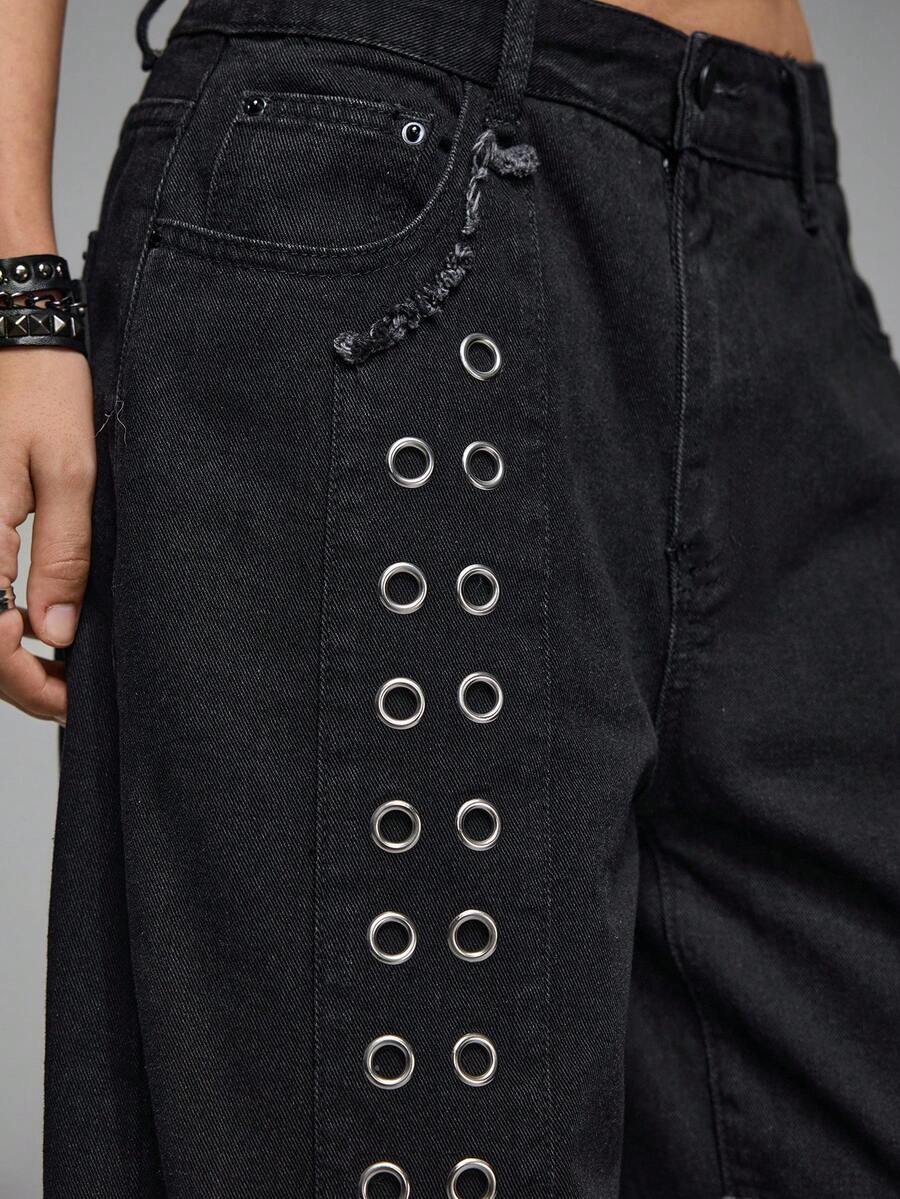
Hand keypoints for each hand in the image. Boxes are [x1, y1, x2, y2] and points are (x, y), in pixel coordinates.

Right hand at [0, 348, 94, 723]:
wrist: (18, 341)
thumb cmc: (46, 394)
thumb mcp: (71, 474)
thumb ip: (63, 556)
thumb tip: (56, 632)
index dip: (22, 677)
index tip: (69, 687)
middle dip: (18, 681)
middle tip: (72, 699)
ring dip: (6, 660)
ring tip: (60, 677)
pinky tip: (36, 635)